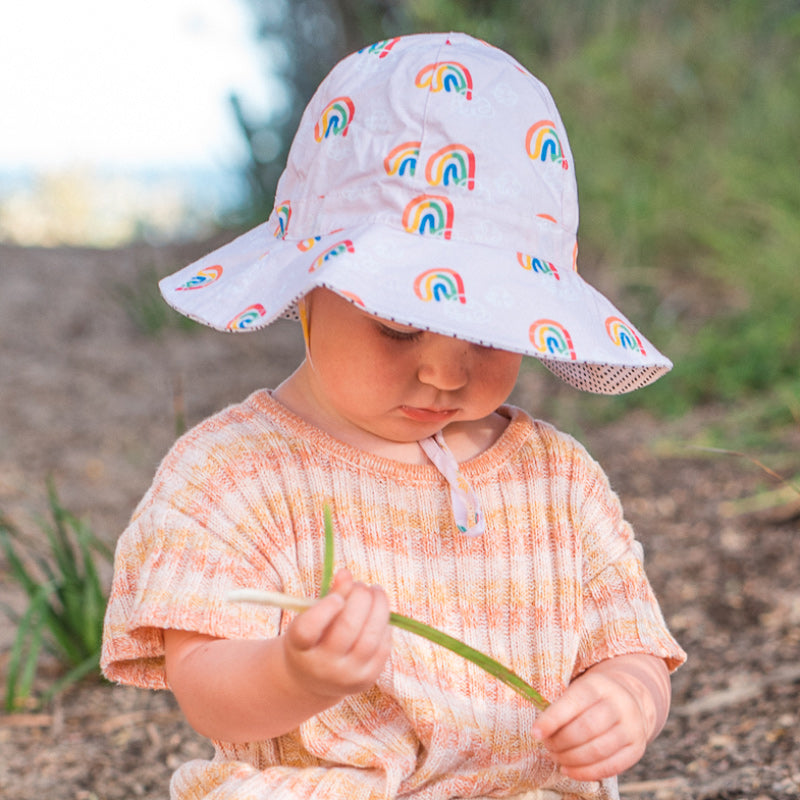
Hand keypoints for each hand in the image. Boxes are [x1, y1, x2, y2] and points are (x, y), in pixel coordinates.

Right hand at [282, 569, 392, 699]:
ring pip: (370, 638)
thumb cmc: (312, 639)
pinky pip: (382, 648)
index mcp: (299, 648)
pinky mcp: (367, 680)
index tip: (337, 597)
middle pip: (346, 628)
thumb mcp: (310, 617)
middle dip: (360, 598)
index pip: (308, 629)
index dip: (325, 608)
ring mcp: (345, 677)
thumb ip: (328, 595)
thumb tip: (346, 574)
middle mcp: (321, 667)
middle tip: (362, 586)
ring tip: (377, 592)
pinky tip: (380, 612)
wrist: (314, 680)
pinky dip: (384, 625)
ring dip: (379, 608)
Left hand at [531, 655, 669, 780]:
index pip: (574, 702)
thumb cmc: (593, 696)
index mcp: (600, 684)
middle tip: (547, 746)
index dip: (552, 719)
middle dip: (561, 742)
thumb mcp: (579, 688)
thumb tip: (540, 730)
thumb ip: (562, 706)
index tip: (535, 732)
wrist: (631, 698)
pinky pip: (610, 767)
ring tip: (556, 757)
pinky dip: (585, 772)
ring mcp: (632, 728)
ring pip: (598, 750)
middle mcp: (620, 705)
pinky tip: (568, 769)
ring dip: (571, 758)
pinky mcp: (637, 749)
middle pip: (586, 728)